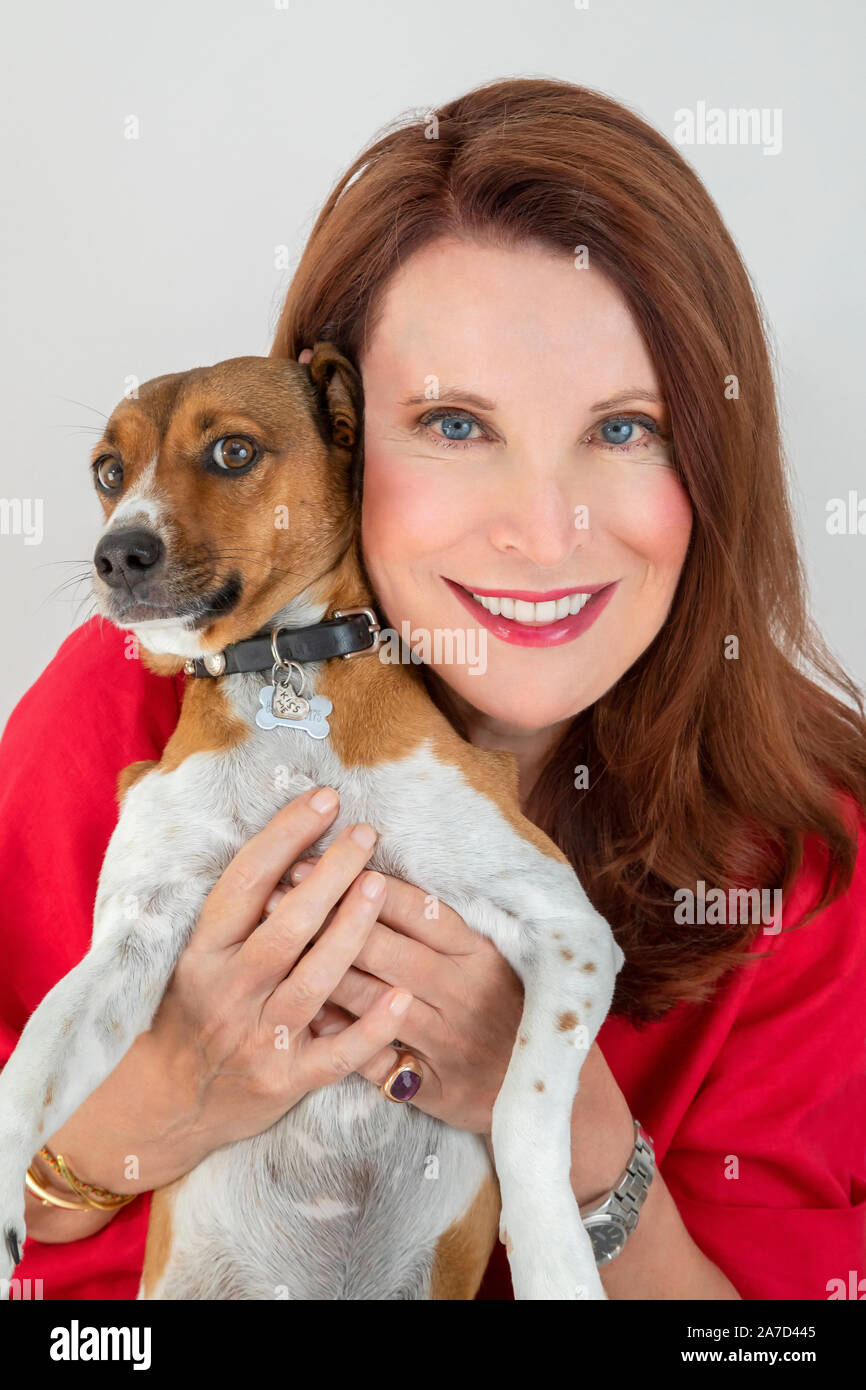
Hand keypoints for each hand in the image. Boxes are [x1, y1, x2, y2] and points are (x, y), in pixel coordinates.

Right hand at [148, 785, 412, 1157]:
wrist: (168, 1104)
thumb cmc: (194, 1012)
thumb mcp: (199, 956)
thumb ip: (242, 911)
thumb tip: (299, 841)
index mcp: (204, 952)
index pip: (246, 882)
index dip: (286, 835)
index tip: (324, 800)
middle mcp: (229, 992)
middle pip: (286, 925)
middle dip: (330, 874)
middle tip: (365, 834)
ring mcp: (258, 1038)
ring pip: (314, 980)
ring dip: (351, 931)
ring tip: (380, 885)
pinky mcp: (286, 1081)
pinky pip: (337, 1054)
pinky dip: (371, 1027)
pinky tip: (403, 996)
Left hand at [277, 847, 635, 1201]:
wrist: (539, 1092)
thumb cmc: (503, 1010)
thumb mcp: (487, 960)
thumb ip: (437, 928)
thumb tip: (371, 876)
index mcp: (478, 953)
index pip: (417, 907)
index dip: (365, 882)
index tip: (320, 858)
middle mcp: (463, 992)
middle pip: (385, 947)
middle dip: (327, 916)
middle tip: (278, 891)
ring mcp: (447, 1041)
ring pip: (371, 999)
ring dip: (317, 969)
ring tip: (273, 942)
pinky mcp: (431, 1085)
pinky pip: (371, 1056)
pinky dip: (334, 1034)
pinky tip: (298, 1012)